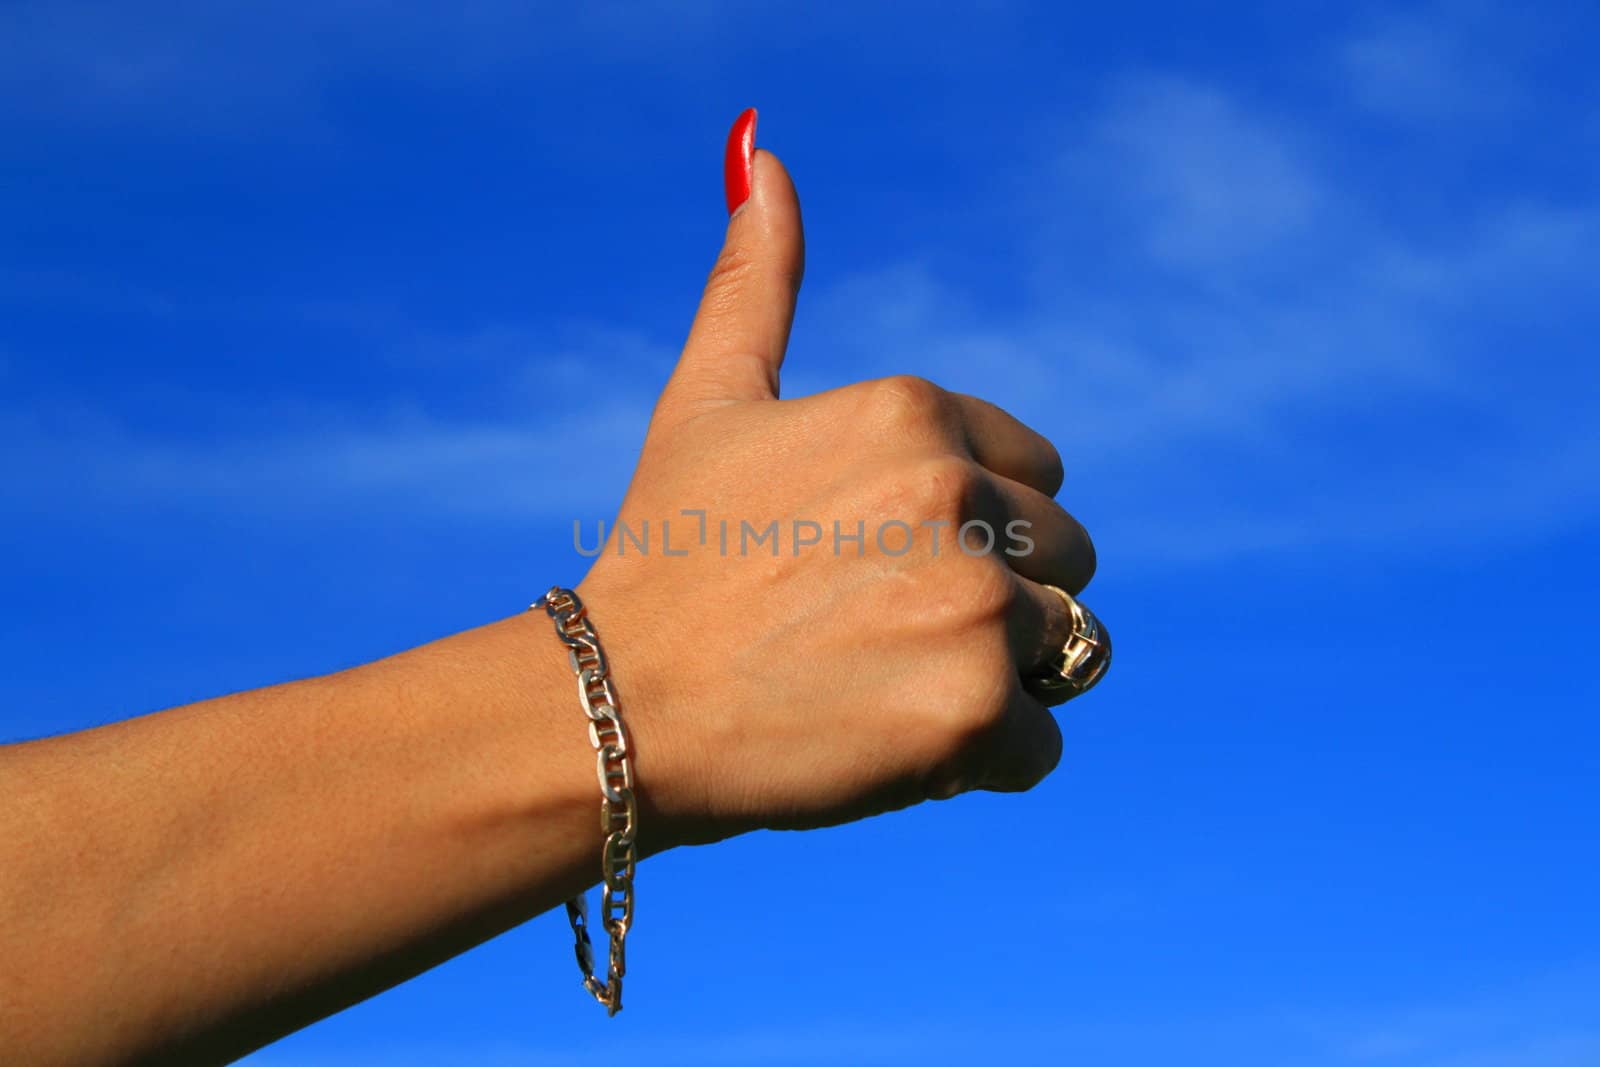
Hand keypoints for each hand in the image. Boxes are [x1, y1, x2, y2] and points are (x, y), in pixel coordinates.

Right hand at [578, 114, 1099, 846]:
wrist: (614, 708)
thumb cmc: (663, 556)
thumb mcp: (709, 401)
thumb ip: (756, 283)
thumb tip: (761, 147)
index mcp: (915, 413)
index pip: (1037, 475)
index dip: (970, 530)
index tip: (876, 562)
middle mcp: (958, 492)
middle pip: (1064, 560)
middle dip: (994, 601)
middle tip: (871, 631)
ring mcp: (973, 603)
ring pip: (1066, 650)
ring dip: (996, 678)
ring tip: (881, 682)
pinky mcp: (977, 709)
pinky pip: (1041, 747)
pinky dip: (982, 762)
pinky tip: (884, 742)